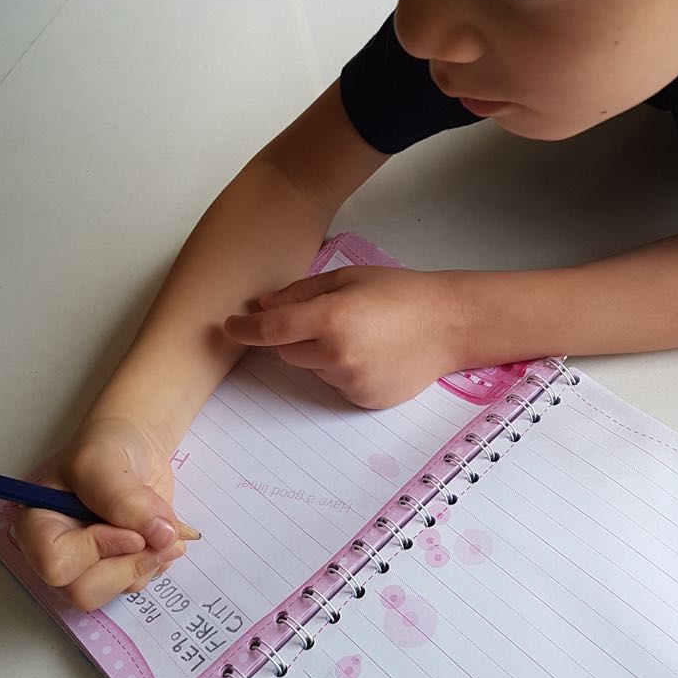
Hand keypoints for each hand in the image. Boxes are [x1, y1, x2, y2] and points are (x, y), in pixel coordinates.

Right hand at [12, 416, 188, 611]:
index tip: (130, 531)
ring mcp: (90, 565)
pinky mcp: (119, 567)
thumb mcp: (104, 463)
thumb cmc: (106, 448)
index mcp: (38, 527)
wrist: (135, 445)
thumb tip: (158, 535)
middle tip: (153, 534)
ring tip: (162, 524)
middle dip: (127, 565)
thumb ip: (124, 499)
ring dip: (149, 560)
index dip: (97, 551)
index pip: (55, 565)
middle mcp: (59, 554)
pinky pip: (140, 583)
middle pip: (83, 593)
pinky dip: (160, 559)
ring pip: (116, 592)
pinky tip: (162, 531)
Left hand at [224, 266, 465, 407]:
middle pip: (287, 353)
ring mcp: (350, 382)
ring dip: (322, 355)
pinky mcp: (363, 400)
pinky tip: (373, 354)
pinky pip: (335, 385)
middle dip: (295, 337)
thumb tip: (261, 308)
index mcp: (330, 318)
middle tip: (331, 319)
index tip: (227, 327)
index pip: (270, 331)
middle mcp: (336, 355)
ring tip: (362, 335)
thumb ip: (300, 293)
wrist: (450, 325)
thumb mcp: (348, 277)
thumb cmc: (400, 293)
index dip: (244, 329)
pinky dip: (344, 371)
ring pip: (312, 370)